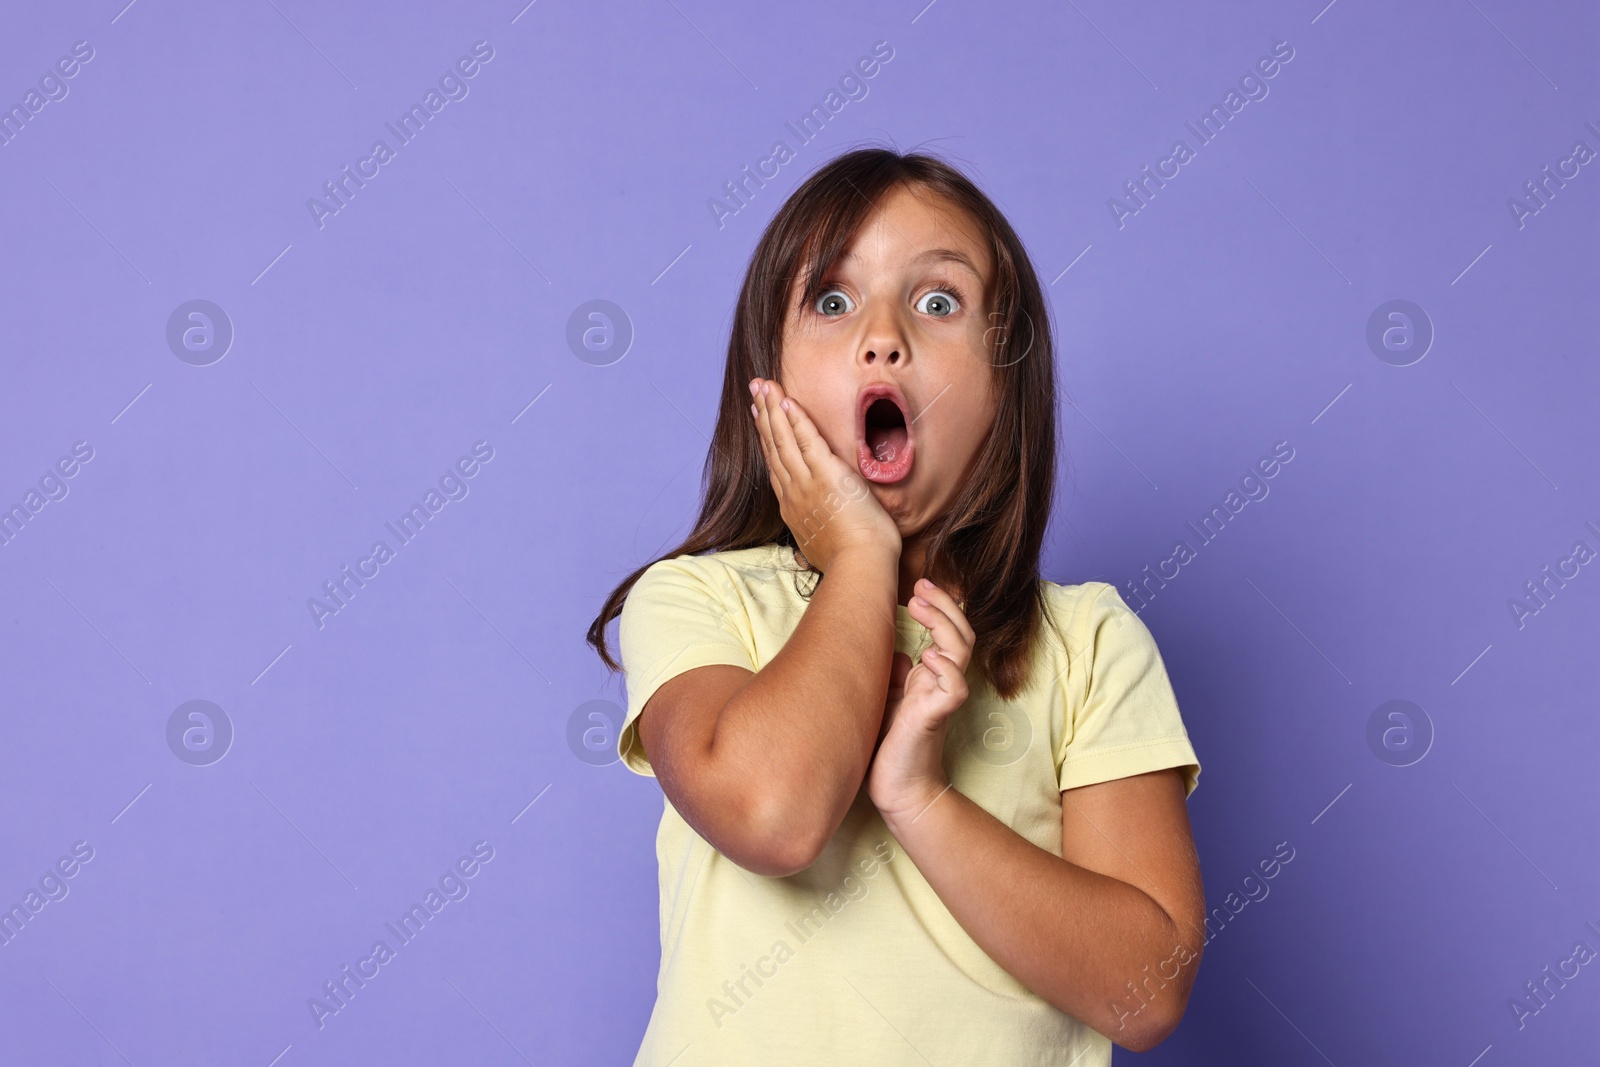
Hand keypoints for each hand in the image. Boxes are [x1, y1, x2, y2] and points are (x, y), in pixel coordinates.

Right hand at [749, 377, 900, 572]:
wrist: (859, 566)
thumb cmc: (849, 562)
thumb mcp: (821, 549)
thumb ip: (814, 537)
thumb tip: (811, 543)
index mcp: (793, 508)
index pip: (776, 465)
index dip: (766, 439)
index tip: (760, 419)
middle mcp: (793, 492)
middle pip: (774, 446)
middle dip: (763, 415)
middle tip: (754, 390)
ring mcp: (807, 482)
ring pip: (783, 438)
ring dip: (773, 408)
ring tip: (763, 384)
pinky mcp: (827, 475)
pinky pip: (806, 440)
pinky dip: (794, 418)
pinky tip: (786, 398)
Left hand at [867, 578, 974, 825]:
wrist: (897, 789)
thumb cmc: (888, 745)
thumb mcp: (886, 696)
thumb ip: (893, 672)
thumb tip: (895, 649)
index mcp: (931, 675)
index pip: (949, 630)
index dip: (939, 605)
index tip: (916, 584)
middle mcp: (940, 682)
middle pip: (961, 632)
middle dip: (944, 605)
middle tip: (919, 585)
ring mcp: (942, 698)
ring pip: (961, 651)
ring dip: (943, 624)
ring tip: (918, 606)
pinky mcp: (937, 718)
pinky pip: (956, 688)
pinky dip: (945, 668)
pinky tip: (927, 657)